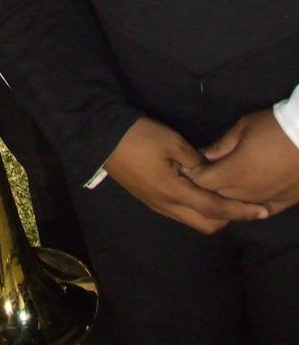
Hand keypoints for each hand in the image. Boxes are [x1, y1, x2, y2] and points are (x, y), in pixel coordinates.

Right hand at [104, 116, 268, 233]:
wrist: (101, 138)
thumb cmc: (138, 136)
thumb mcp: (172, 141)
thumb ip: (196, 160)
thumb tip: (210, 173)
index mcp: (173, 191)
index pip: (214, 209)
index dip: (239, 211)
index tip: (259, 210)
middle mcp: (166, 205)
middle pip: (206, 224)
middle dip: (227, 218)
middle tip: (241, 202)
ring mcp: (156, 205)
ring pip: (192, 221)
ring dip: (211, 214)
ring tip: (223, 196)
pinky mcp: (149, 199)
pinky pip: (179, 213)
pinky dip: (196, 209)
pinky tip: (199, 192)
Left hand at [186, 109, 298, 214]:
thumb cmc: (273, 128)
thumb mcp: (242, 128)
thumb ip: (220, 146)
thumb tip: (202, 156)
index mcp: (233, 172)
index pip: (202, 181)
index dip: (192, 174)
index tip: (187, 167)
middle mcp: (246, 192)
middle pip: (217, 196)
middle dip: (207, 187)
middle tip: (203, 176)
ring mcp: (265, 200)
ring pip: (237, 205)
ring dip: (227, 197)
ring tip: (222, 186)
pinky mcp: (282, 203)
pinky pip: (261, 210)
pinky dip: (251, 207)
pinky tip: (247, 201)